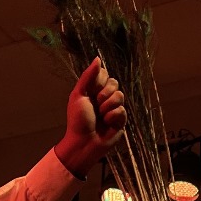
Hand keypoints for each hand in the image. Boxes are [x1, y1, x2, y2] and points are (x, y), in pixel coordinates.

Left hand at [53, 57, 126, 176]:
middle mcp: (104, 98)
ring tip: (101, 116)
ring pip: (120, 96)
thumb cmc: (77, 121)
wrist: (83, 143)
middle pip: (114, 83)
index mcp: (94, 90)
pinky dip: (113, 116)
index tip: (91, 90)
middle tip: (96, 104)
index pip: (105, 74)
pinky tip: (107, 123)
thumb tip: (98, 58)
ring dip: (108, 106)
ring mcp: (113, 109)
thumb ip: (88, 77)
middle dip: (105, 93)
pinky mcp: (120, 121)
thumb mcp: (78, 95)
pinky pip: (123, 110)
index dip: (99, 81)